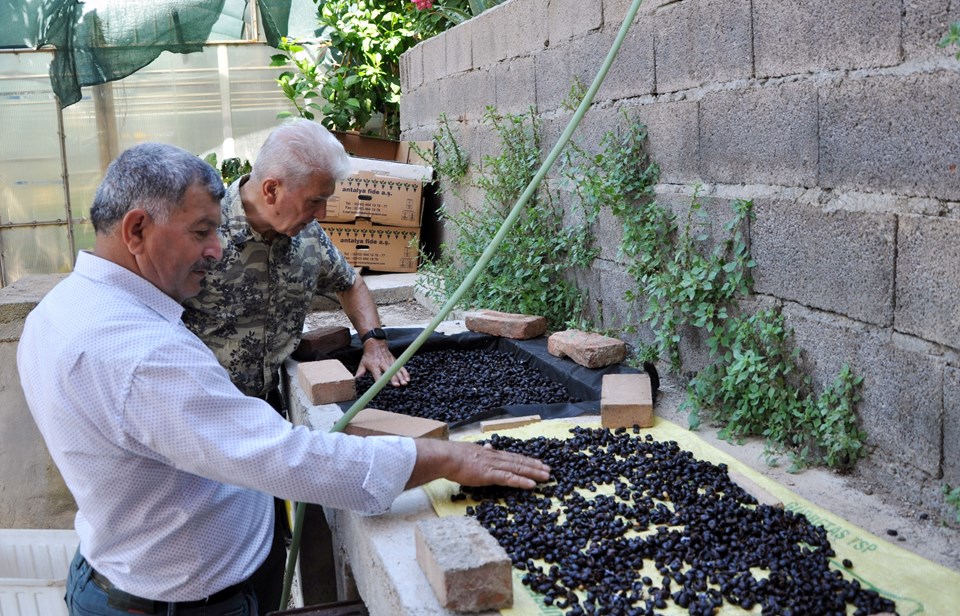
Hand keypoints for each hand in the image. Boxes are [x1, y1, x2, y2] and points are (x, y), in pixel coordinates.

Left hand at [355, 339, 409, 386]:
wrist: (375, 344)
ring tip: (404, 383)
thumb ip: (360, 371)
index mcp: (374, 365)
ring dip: (401, 377)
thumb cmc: (369, 355)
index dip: (380, 380)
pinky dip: (405, 373)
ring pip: (397, 370)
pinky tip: (408, 378)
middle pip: (389, 372)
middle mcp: (383, 363)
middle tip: (396, 385)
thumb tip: (357, 379)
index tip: (382, 386)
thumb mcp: (362, 362)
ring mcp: (390, 362)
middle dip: (393, 379)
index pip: (377, 374)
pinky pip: (401, 367)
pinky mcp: (395, 360)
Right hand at [406, 439, 550, 489]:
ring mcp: (494, 466)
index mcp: (491, 454)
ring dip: (534, 473)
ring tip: (546, 476)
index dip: (526, 460)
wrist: (446, 457)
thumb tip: (489, 446)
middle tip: (549, 470)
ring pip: (518, 469)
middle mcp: (496, 458)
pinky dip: (522, 481)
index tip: (538, 462)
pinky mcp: (490, 475)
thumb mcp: (471, 450)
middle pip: (520, 462)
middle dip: (535, 466)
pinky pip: (510, 479)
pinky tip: (533, 485)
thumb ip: (482, 450)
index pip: (513, 457)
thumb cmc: (454, 456)